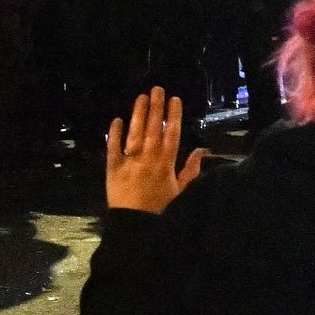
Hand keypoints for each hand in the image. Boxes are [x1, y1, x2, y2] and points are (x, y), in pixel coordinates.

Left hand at [105, 87, 206, 213]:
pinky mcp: (113, 167)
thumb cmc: (160, 208)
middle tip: (157, 89)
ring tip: (141, 97)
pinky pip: (113, 147)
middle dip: (156, 107)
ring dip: (138, 114)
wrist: (135, 225)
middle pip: (153, 128)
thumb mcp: (181, 191)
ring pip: (135, 133)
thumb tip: (201, 150)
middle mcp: (149, 158)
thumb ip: (190, 170)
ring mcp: (130, 161)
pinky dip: (115, 134)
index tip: (174, 100)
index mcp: (166, 163)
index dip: (173, 115)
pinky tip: (117, 120)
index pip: (171, 134)